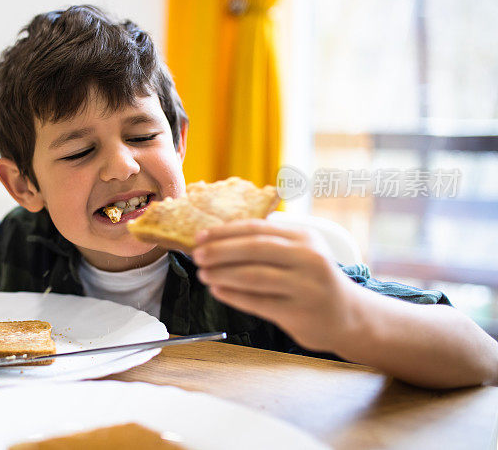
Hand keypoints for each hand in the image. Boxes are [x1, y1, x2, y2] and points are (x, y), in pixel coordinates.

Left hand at [193, 219, 361, 352]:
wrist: (350, 317)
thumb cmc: (315, 282)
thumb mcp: (302, 253)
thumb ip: (271, 244)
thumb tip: (220, 238)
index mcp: (305, 237)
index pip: (257, 229)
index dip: (224, 232)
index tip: (200, 236)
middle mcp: (308, 258)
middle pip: (253, 249)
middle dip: (219, 251)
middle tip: (197, 255)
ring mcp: (305, 286)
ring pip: (253, 276)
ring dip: (222, 274)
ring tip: (203, 274)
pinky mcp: (299, 312)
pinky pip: (258, 302)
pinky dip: (233, 296)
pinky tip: (217, 291)